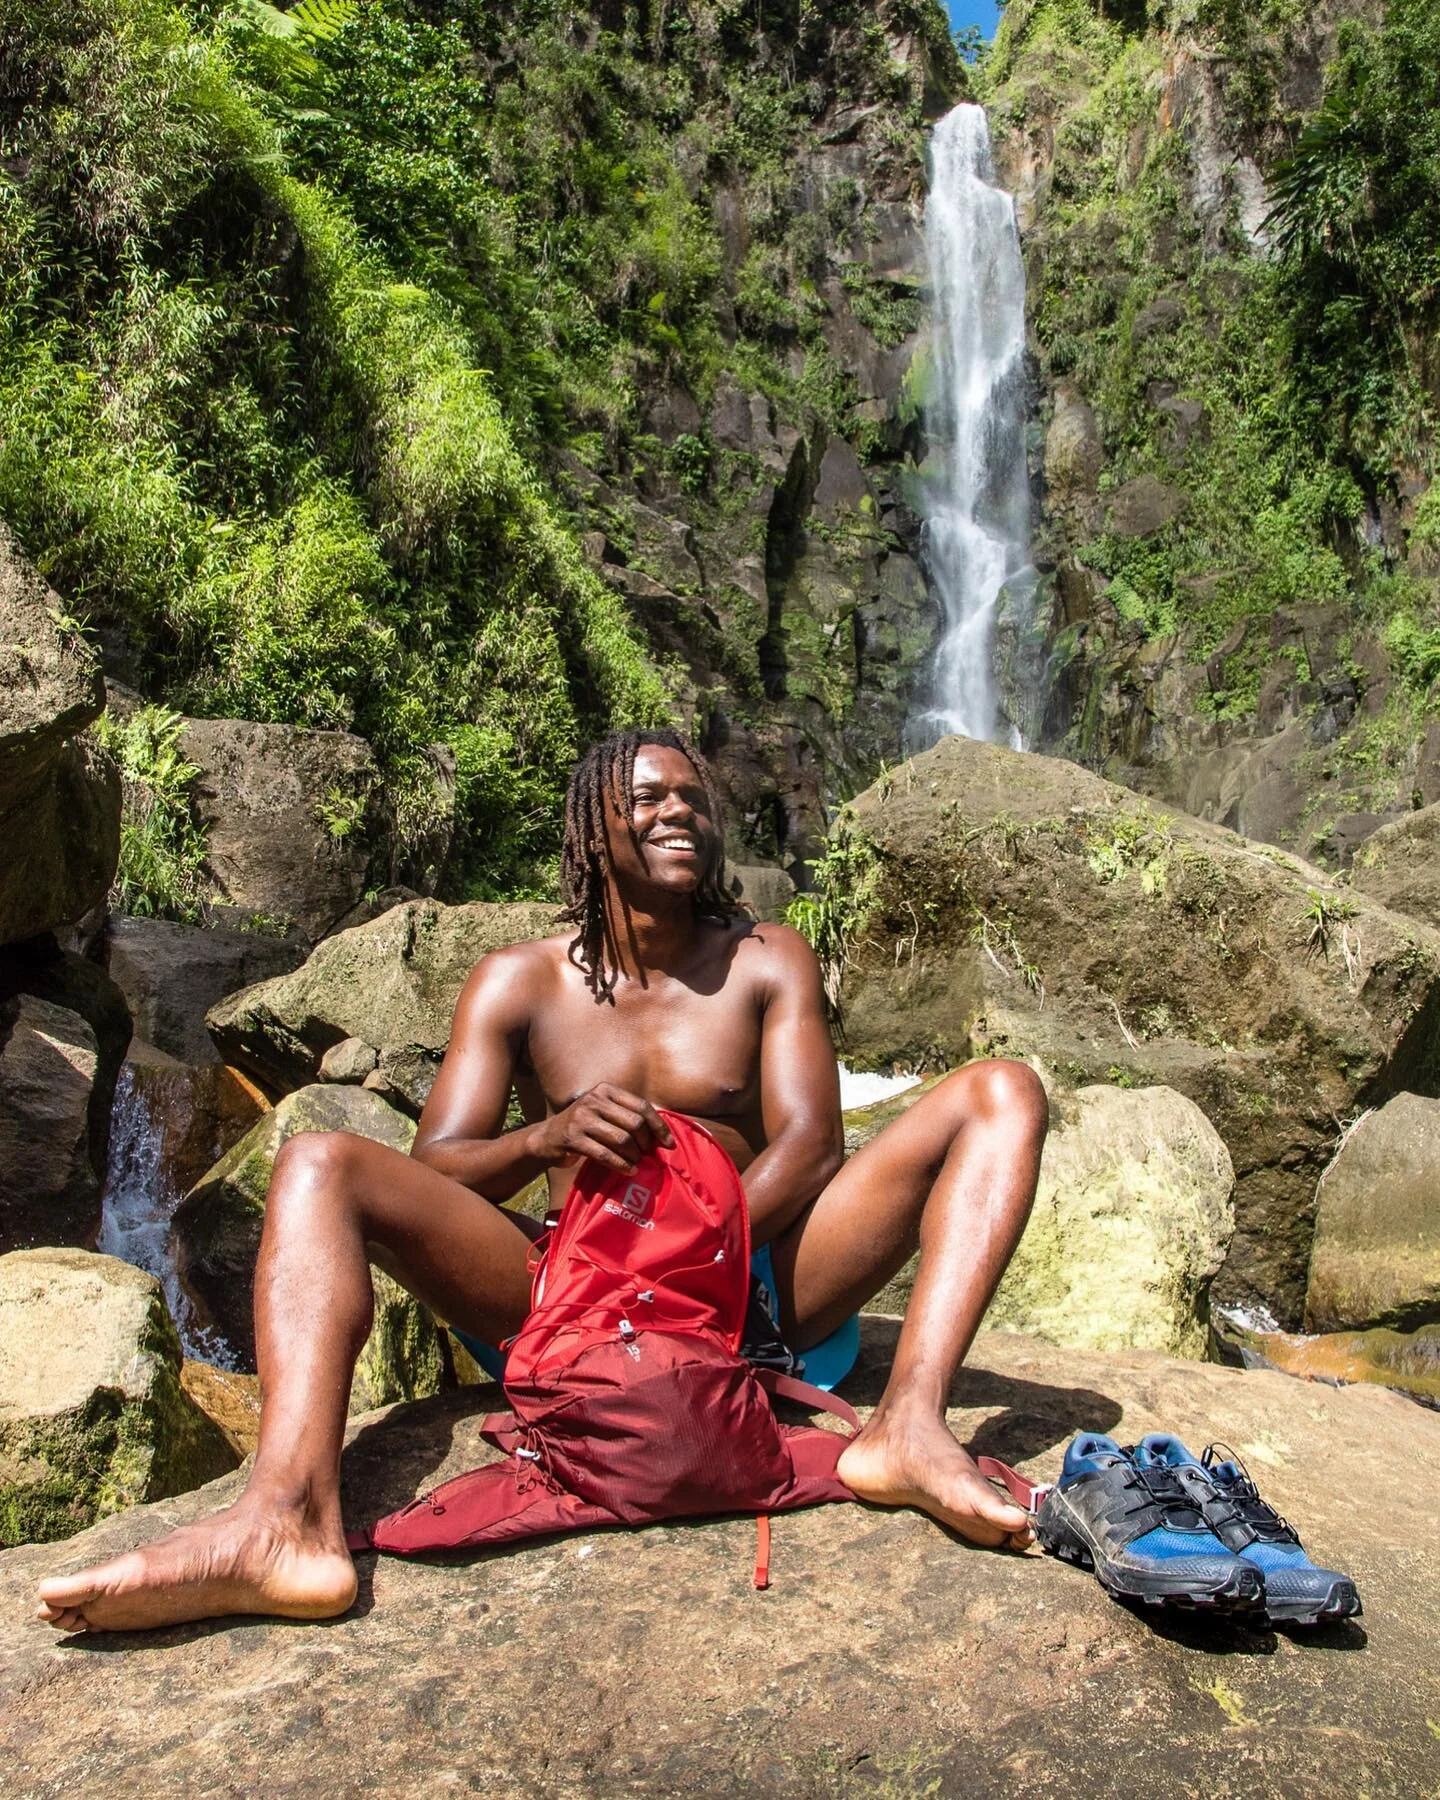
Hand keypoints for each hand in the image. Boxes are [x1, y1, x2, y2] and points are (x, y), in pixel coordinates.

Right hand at [528, 1083, 674, 1171]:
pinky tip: (629, 1171)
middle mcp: (594, 1100)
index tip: (669, 1144)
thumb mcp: (604, 1111)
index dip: (659, 1126)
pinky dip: (621, 1165)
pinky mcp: (573, 1138)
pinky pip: (605, 1154)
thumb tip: (663, 1135)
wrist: (548, 1138)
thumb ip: (628, 1116)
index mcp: (606, 1089)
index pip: (642, 1106)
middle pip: (634, 1123)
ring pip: (622, 1139)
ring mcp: (582, 1118)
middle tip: (648, 1155)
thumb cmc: (585, 1126)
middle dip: (646, 1143)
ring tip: (637, 1163)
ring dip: (634, 1155)